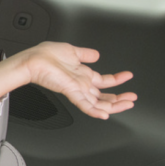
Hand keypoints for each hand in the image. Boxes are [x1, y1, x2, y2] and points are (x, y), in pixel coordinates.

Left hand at [2, 42, 135, 119]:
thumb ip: (85, 54)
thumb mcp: (72, 51)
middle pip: (103, 96)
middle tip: (132, 98)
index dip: (116, 80)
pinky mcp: (70, 92)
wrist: (32, 60)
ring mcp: (76, 89)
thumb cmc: (44, 55)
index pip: (103, 81)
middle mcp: (80, 83)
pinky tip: (105, 114)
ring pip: (98, 103)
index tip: (128, 76)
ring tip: (128, 104)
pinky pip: (84, 105)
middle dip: (119, 98)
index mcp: (81, 74)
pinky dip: (95, 111)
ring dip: (114, 104)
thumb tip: (96, 55)